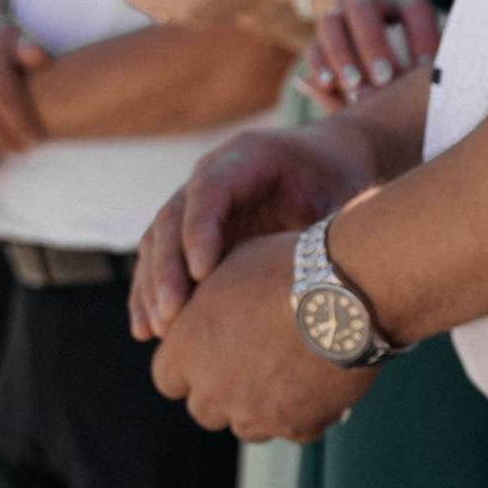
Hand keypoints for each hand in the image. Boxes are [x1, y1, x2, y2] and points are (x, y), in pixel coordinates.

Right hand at [129, 115, 382, 340]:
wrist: (330, 160)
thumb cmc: (340, 178)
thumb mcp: (341, 195)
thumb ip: (326, 227)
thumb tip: (323, 275)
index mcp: (249, 157)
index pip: (209, 190)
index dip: (200, 230)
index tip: (202, 274)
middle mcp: (212, 174)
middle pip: (172, 217)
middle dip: (168, 269)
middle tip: (172, 316)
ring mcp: (197, 201)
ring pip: (158, 240)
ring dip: (152, 286)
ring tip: (155, 330)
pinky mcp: (194, 228)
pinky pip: (162, 258)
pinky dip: (152, 292)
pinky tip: (147, 329)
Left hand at [150, 228, 373, 441]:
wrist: (342, 290)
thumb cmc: (285, 266)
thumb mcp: (230, 267)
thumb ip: (207, 301)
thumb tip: (204, 306)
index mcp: (186, 349)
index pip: (166, 379)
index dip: (187, 368)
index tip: (207, 356)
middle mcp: (213, 388)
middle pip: (203, 410)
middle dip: (220, 392)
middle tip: (248, 367)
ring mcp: (254, 413)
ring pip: (245, 427)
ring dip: (258, 408)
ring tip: (284, 375)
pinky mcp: (296, 426)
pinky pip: (291, 430)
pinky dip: (301, 413)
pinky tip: (317, 384)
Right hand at [304, 0, 441, 105]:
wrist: (373, 16)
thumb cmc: (412, 39)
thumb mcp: (424, 38)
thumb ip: (426, 59)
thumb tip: (435, 81)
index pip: (414, 10)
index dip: (422, 39)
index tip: (427, 71)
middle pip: (363, 10)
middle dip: (373, 46)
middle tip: (385, 79)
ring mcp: (339, 13)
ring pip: (331, 25)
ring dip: (341, 56)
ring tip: (355, 87)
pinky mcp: (321, 35)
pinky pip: (313, 46)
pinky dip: (319, 65)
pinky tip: (329, 85)